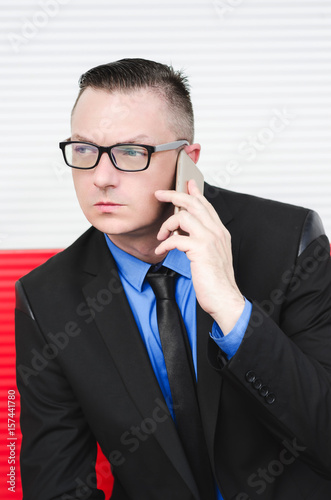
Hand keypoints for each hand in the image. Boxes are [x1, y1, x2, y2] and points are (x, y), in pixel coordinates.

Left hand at [154, 180, 244, 334]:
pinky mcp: (200, 250)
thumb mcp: (211, 255)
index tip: (186, 183)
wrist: (225, 298)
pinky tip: (161, 250)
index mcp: (220, 232)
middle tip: (160, 194)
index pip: (206, 205)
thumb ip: (202, 240)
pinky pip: (177, 239)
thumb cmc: (216, 280)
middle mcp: (216, 232)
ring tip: (162, 236)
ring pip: (184, 216)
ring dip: (167, 225)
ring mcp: (209, 240)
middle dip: (174, 195)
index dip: (194, 192)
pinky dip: (165, 244)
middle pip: (194, 203)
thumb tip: (186, 232)